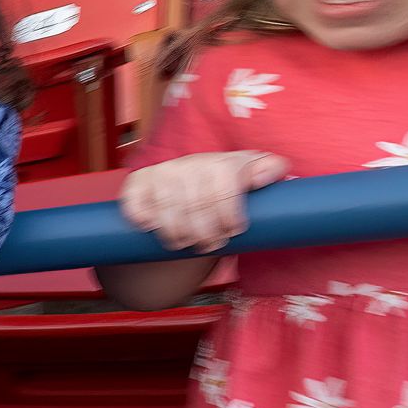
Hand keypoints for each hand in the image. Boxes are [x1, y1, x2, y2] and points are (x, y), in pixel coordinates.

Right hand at [119, 150, 289, 252]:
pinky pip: (137, 203)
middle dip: (204, 232)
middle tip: (210, 245)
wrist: (187, 199)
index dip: (229, 214)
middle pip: (196, 203)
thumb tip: (271, 172)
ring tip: (186, 244)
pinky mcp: (138, 182)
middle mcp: (192, 162)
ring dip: (177, 233)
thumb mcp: (250, 185)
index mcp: (223, 162)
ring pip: (167, 208)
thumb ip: (268, 173)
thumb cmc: (224, 198)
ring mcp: (163, 171)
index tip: (234, 232)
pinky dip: (144, 219)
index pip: (224, 185)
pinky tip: (153, 228)